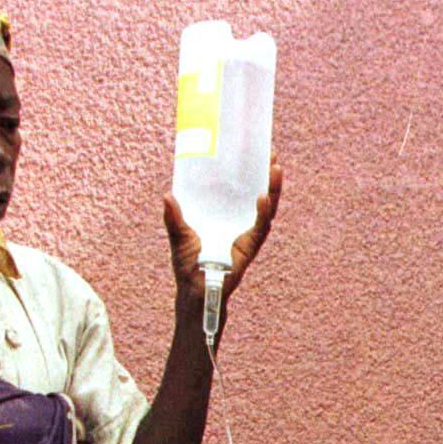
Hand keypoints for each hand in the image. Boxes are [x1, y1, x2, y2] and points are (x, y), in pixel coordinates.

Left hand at [163, 160, 284, 306]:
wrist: (194, 292)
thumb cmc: (187, 265)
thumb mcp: (178, 235)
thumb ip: (173, 217)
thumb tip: (167, 195)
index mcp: (225, 216)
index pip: (241, 190)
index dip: (249, 172)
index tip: (254, 152)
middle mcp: (239, 223)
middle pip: (258, 194)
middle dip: (267, 175)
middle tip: (271, 152)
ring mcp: (247, 235)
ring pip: (265, 209)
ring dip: (272, 189)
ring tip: (275, 168)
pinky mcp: (249, 248)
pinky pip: (259, 229)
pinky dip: (262, 214)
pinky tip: (263, 197)